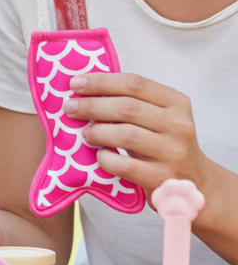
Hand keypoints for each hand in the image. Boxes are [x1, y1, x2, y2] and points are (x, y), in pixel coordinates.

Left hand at [64, 71, 212, 193]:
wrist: (195, 183)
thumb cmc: (163, 144)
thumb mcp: (157, 118)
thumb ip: (131, 102)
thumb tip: (83, 88)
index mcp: (176, 102)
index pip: (134, 83)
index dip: (101, 81)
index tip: (75, 82)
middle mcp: (179, 124)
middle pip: (127, 107)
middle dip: (91, 105)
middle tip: (69, 107)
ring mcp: (173, 152)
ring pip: (125, 134)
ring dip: (97, 131)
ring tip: (86, 133)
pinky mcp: (163, 177)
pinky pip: (125, 165)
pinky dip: (106, 158)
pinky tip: (100, 156)